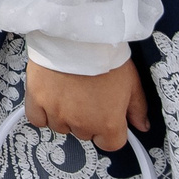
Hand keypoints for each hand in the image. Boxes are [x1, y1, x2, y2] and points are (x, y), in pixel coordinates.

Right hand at [24, 58, 148, 151]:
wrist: (77, 35)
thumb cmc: (105, 56)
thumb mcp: (132, 83)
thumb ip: (137, 108)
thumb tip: (141, 126)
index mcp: (108, 124)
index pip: (110, 144)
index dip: (109, 131)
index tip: (105, 117)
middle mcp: (82, 124)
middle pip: (83, 133)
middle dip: (86, 120)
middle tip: (86, 97)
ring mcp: (57, 113)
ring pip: (60, 127)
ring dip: (64, 116)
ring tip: (67, 94)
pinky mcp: (37, 99)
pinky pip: (37, 119)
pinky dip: (42, 113)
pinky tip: (49, 100)